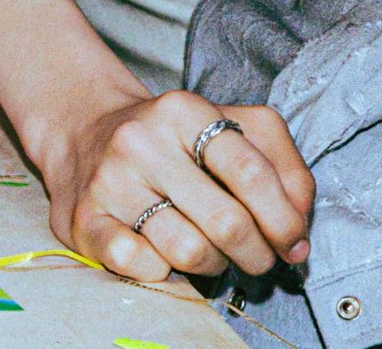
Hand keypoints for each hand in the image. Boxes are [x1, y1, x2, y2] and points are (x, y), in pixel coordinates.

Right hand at [39, 85, 313, 284]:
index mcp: (183, 110)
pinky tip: (161, 252)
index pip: (252, 172)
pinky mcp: (84, 217)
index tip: (293, 244)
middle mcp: (140, 140)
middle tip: (257, 256)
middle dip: (257, 254)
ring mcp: (108, 179)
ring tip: (210, 250)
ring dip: (214, 264)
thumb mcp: (234, 131)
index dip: (285, 220)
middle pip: (227, 222)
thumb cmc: (177, 143)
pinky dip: (161, 271)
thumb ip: (284, 171)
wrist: (84, 133)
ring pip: (188, 251)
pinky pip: (139, 265)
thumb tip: (297, 240)